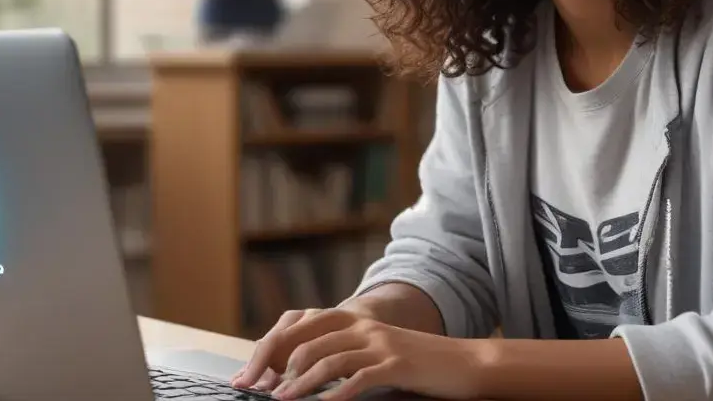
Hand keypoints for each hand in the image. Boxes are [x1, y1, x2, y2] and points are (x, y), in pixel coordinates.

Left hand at [232, 306, 483, 400]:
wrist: (464, 362)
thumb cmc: (417, 364)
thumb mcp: (376, 352)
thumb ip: (343, 354)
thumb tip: (297, 373)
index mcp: (355, 319)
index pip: (301, 327)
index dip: (271, 349)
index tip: (249, 374)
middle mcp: (364, 325)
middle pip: (308, 340)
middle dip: (276, 366)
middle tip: (256, 390)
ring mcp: (380, 343)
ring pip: (329, 358)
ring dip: (300, 383)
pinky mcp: (397, 364)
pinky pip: (361, 377)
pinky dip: (338, 393)